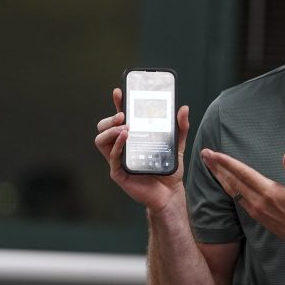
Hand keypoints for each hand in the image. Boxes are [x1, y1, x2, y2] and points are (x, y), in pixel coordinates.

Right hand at [94, 87, 189, 213]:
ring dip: (110, 130)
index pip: (120, 118)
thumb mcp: (177, 146)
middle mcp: (122, 147)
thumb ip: (180, 128)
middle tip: (123, 115)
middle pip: (104, 127)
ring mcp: (118, 160)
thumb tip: (184, 109)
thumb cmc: (169, 170)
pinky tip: (125, 137)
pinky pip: (112, 157)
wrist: (170, 193)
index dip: (118, 104)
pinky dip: (117, 145)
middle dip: (110, 118)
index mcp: (132, 138)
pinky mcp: (119, 173)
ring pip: (101, 140)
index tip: (119, 92)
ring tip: (124, 127)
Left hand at [200, 149, 284, 249]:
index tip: (215, 154)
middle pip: (232, 181)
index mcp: (270, 192)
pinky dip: (228, 188)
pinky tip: (224, 182)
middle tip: (204, 154)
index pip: (244, 173)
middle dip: (217, 167)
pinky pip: (237, 199)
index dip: (228, 162)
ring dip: (219, 177)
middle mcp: (258, 201)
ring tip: (209, 165)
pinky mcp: (256, 217)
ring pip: (232, 190)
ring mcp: (255, 210)